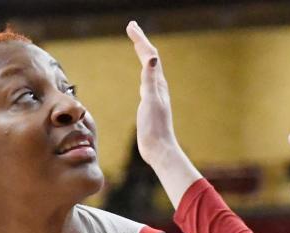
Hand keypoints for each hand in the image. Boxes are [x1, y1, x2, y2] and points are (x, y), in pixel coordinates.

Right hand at [126, 21, 179, 169]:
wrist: (159, 150)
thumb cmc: (154, 129)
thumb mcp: (151, 102)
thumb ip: (150, 80)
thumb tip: (152, 58)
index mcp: (158, 84)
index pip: (150, 55)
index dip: (140, 39)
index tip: (130, 26)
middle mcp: (158, 87)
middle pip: (151, 58)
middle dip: (141, 41)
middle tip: (131, 27)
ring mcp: (155, 95)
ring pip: (150, 68)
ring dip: (143, 54)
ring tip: (136, 44)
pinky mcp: (151, 104)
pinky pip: (147, 81)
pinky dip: (143, 71)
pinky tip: (142, 75)